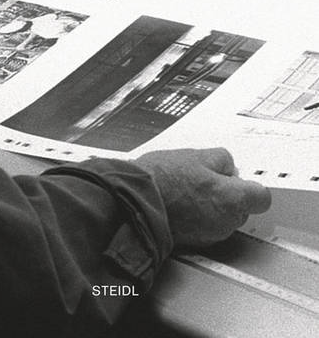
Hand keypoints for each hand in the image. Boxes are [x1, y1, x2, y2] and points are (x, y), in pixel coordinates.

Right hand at [136, 147, 270, 248]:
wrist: (134, 200)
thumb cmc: (163, 178)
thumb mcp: (196, 155)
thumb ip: (221, 160)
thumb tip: (227, 167)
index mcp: (232, 199)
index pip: (262, 197)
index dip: (250, 186)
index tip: (239, 179)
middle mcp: (226, 222)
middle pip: (242, 208)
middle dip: (229, 195)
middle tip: (207, 179)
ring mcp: (210, 235)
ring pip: (223, 218)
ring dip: (213, 206)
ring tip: (189, 189)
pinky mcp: (195, 241)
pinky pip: (206, 227)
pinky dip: (199, 216)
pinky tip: (182, 202)